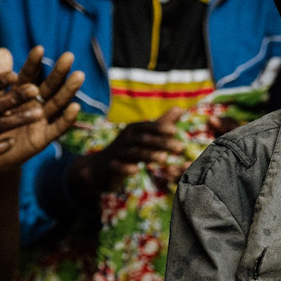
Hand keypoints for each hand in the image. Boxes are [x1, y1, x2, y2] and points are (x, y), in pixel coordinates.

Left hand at [0, 47, 82, 169]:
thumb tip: (3, 50)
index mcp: (21, 93)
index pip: (29, 75)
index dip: (34, 63)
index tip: (38, 48)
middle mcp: (35, 104)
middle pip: (49, 86)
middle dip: (58, 72)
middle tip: (68, 56)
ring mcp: (42, 120)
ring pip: (57, 103)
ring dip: (68, 90)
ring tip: (78, 76)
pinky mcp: (44, 138)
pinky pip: (57, 128)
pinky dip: (66, 118)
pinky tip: (75, 107)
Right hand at [68, 105, 187, 201]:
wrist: (100, 167)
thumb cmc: (128, 148)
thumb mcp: (143, 134)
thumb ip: (161, 123)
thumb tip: (180, 108)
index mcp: (134, 130)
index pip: (148, 127)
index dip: (160, 127)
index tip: (175, 130)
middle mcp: (125, 138)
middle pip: (144, 139)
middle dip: (162, 142)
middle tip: (180, 147)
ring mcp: (117, 152)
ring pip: (134, 153)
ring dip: (149, 154)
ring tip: (164, 158)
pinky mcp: (111, 166)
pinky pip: (118, 166)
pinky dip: (126, 168)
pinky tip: (135, 171)